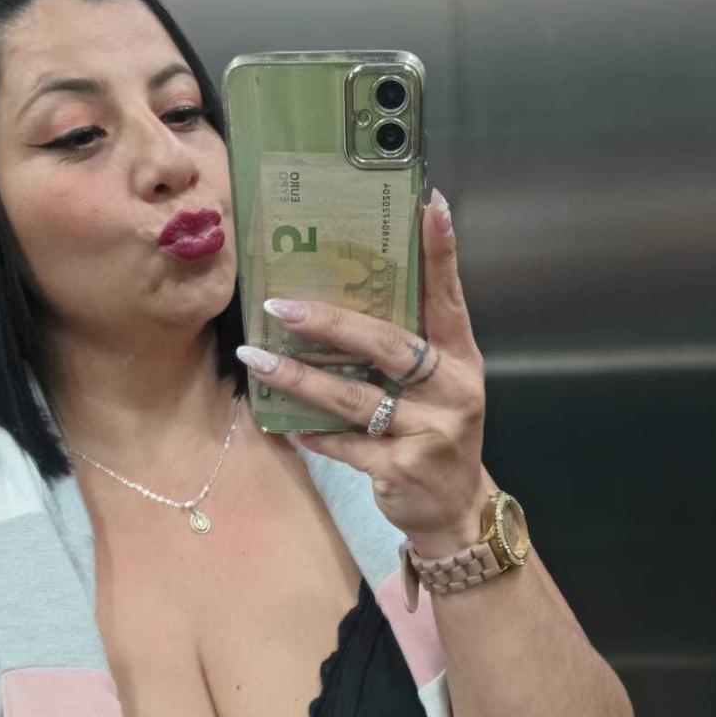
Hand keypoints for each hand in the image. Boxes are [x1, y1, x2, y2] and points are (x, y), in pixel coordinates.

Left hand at [236, 190, 490, 554]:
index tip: (430, 206)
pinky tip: (285, 422)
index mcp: (461, 360)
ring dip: (299, 378)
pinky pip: (346, 444)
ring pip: (354, 397)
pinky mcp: (401, 468)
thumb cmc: (436, 434)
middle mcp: (451, 390)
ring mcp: (429, 432)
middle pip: (387, 346)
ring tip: (254, 360)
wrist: (455, 511)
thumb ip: (406, 350)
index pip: (450, 299)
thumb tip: (339, 300)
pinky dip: (314, 433)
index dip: (442, 254)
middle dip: (330, 323)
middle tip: (279, 306)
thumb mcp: (438, 388)